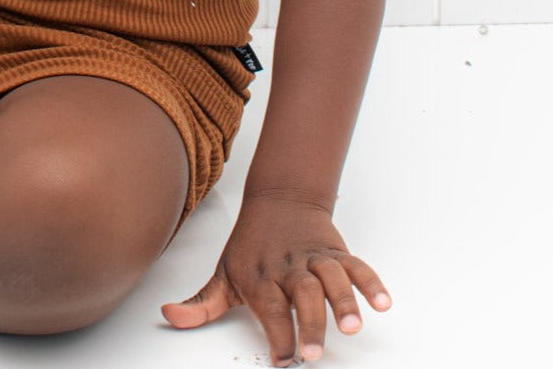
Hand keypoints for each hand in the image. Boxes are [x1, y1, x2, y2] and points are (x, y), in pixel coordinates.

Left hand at [162, 195, 389, 364]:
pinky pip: (356, 266)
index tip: (283, 361)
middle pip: (301, 294)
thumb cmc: (250, 246)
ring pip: (331, 278)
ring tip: (353, 327)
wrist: (278, 199)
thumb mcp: (222, 273)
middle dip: (308, 324)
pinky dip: (371, 282)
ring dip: (343, 302)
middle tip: (313, 354)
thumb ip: (201, 303)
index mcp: (259, 276)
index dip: (277, 336)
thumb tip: (168, 315)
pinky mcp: (335, 253)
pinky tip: (383, 303)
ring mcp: (314, 259)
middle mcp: (288, 267)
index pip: (269, 308)